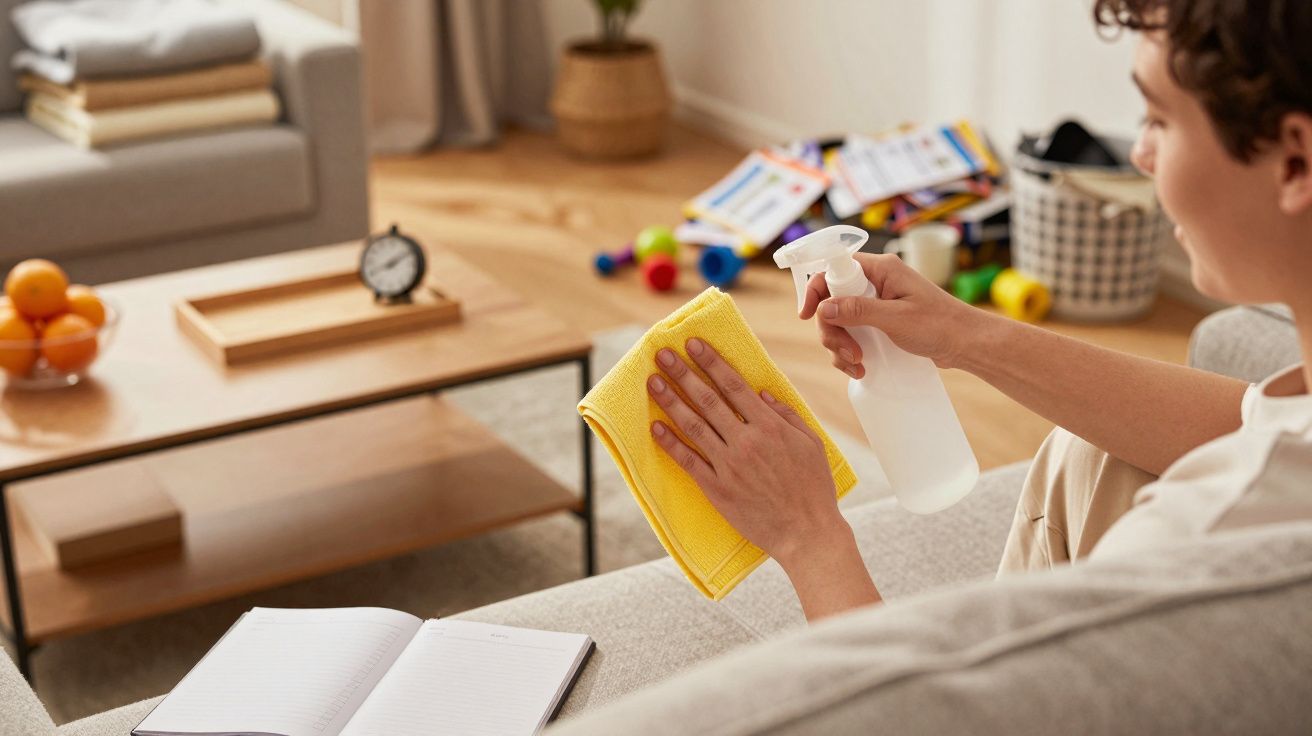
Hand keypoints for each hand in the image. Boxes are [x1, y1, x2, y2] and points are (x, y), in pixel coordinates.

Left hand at [645, 338, 847, 568]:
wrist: (807, 533)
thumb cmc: (814, 488)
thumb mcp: (812, 443)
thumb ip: (787, 415)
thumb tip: (762, 394)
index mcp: (769, 426)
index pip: (734, 385)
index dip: (711, 362)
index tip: (692, 344)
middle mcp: (745, 441)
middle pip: (707, 399)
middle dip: (682, 373)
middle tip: (662, 354)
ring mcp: (729, 465)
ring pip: (693, 426)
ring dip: (670, 401)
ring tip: (652, 382)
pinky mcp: (717, 489)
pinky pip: (688, 462)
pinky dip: (670, 443)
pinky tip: (655, 427)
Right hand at [799, 253, 987, 375]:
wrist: (965, 344)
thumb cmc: (939, 325)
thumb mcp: (896, 318)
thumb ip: (858, 311)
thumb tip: (823, 308)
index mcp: (880, 270)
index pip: (833, 270)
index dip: (815, 290)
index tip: (806, 316)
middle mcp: (875, 283)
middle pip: (832, 301)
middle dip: (832, 330)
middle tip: (847, 353)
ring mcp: (877, 303)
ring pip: (839, 321)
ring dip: (840, 346)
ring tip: (858, 364)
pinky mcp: (879, 322)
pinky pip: (852, 334)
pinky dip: (850, 352)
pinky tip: (861, 367)